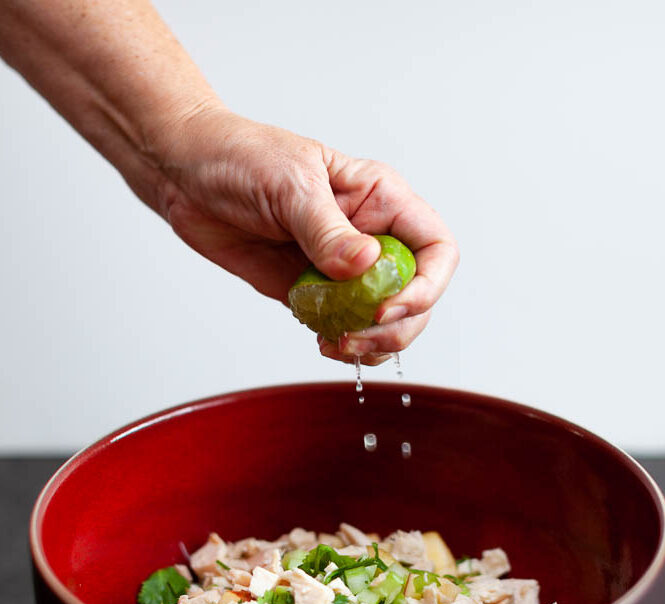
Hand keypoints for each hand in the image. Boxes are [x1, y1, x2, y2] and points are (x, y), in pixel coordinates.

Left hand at [155, 107, 458, 364]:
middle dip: (398, 326)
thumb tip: (365, 266)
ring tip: (340, 345)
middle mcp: (370, 237)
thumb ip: (328, 230)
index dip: (426, 285)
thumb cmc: (242, 157)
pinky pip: (345, 326)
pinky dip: (344, 344)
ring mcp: (343, 269)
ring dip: (374, 344)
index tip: (387, 306)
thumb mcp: (290, 184)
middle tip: (357, 335)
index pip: (435, 250)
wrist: (187, 175)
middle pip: (417, 295)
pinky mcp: (313, 292)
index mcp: (381, 201)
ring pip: (386, 319)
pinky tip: (324, 342)